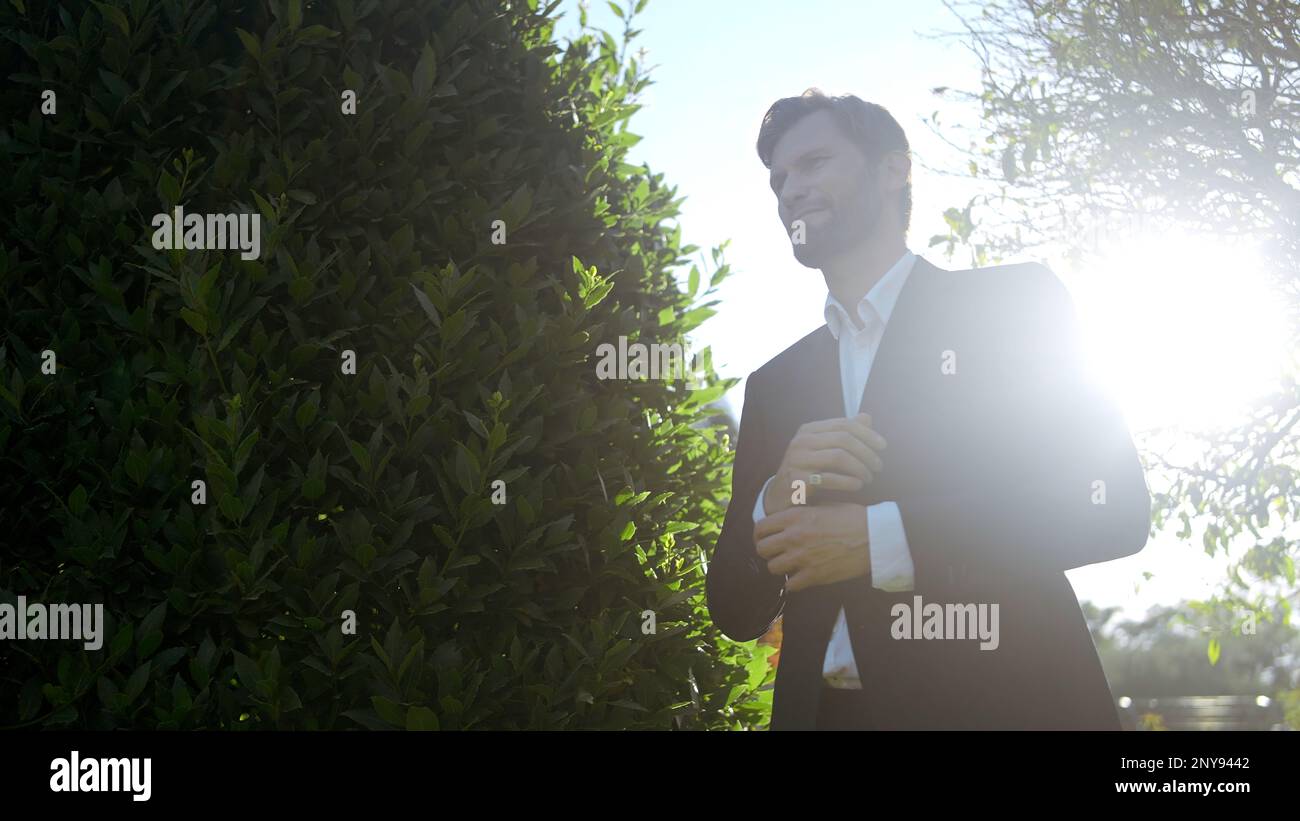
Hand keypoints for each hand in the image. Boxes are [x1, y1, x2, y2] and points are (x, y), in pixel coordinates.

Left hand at [754, 503, 871, 591]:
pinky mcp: (814, 576)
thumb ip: (802, 513)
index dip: (760, 534)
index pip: (760, 527)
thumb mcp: (823, 506)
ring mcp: (802, 558)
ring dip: (780, 567)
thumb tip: (789, 519)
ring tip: (790, 565)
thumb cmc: (853, 518)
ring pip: (773, 568)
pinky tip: (802, 577)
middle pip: (762, 549)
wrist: (875, 536)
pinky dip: (794, 584)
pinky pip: (790, 586)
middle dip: (767, 551)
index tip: (765, 538)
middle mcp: (794, 537)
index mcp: (795, 517)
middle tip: (777, 553)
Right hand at [763, 414, 886, 514]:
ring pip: (838, 457)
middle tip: (879, 466)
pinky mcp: (796, 479)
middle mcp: (801, 441)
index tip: (883, 446)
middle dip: (866, 452)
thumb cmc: (808, 470)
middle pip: (843, 439)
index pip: (844, 424)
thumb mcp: (824, 449)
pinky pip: (828, 478)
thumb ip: (844, 433)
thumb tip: (866, 417)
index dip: (867, 434)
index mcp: (809, 430)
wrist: (781, 495)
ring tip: (869, 478)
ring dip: (860, 468)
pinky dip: (848, 482)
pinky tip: (858, 485)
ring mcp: (797, 459)